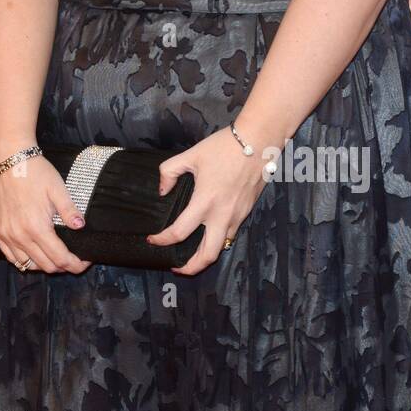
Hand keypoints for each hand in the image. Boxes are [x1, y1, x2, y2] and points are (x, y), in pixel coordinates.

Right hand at [0, 153, 91, 272]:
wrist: (9, 159)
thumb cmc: (35, 172)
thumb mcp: (57, 188)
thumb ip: (69, 210)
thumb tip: (80, 226)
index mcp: (36, 227)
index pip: (60, 258)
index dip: (75, 264)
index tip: (85, 262)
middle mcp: (20, 235)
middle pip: (46, 265)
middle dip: (63, 266)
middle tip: (74, 258)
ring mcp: (6, 235)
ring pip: (28, 265)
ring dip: (44, 264)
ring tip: (55, 256)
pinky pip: (11, 256)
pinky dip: (25, 260)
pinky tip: (34, 254)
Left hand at [146, 127, 270, 274]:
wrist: (258, 142)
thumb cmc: (223, 147)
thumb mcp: (190, 155)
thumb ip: (169, 172)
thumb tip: (162, 190)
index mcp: (205, 202)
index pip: (179, 232)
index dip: (162, 240)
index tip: (152, 239)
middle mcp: (222, 215)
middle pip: (207, 256)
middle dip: (190, 268)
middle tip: (176, 267)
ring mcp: (237, 216)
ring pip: (222, 247)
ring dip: (205, 256)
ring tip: (191, 255)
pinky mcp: (246, 212)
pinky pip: (230, 234)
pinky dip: (218, 240)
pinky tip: (208, 234)